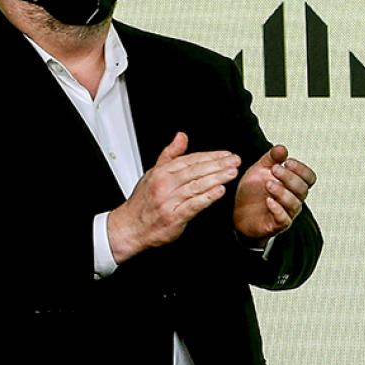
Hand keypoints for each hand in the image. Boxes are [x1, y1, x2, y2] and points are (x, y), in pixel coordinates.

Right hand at [108, 132, 239, 262]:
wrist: (130, 227)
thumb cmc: (143, 202)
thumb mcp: (153, 173)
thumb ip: (170, 154)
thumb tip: (181, 136)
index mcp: (162, 172)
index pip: (190, 160)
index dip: (210, 156)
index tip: (226, 154)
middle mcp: (165, 184)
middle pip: (196, 170)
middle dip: (218, 164)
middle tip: (235, 160)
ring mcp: (169, 200)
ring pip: (196, 185)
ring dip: (216, 178)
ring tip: (232, 173)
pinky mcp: (174, 217)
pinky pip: (193, 205)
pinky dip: (207, 197)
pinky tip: (219, 191)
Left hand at [233, 144, 316, 239]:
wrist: (238, 213)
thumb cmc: (253, 192)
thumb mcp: (260, 170)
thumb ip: (271, 159)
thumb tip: (282, 148)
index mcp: (293, 185)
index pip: (309, 178)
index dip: (301, 169)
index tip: (287, 162)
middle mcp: (294, 199)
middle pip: (303, 189)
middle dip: (289, 178)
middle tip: (274, 170)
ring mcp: (287, 213)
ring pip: (294, 204)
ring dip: (282, 192)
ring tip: (268, 184)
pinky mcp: (276, 225)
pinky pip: (284, 219)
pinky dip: (277, 209)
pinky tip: (268, 201)